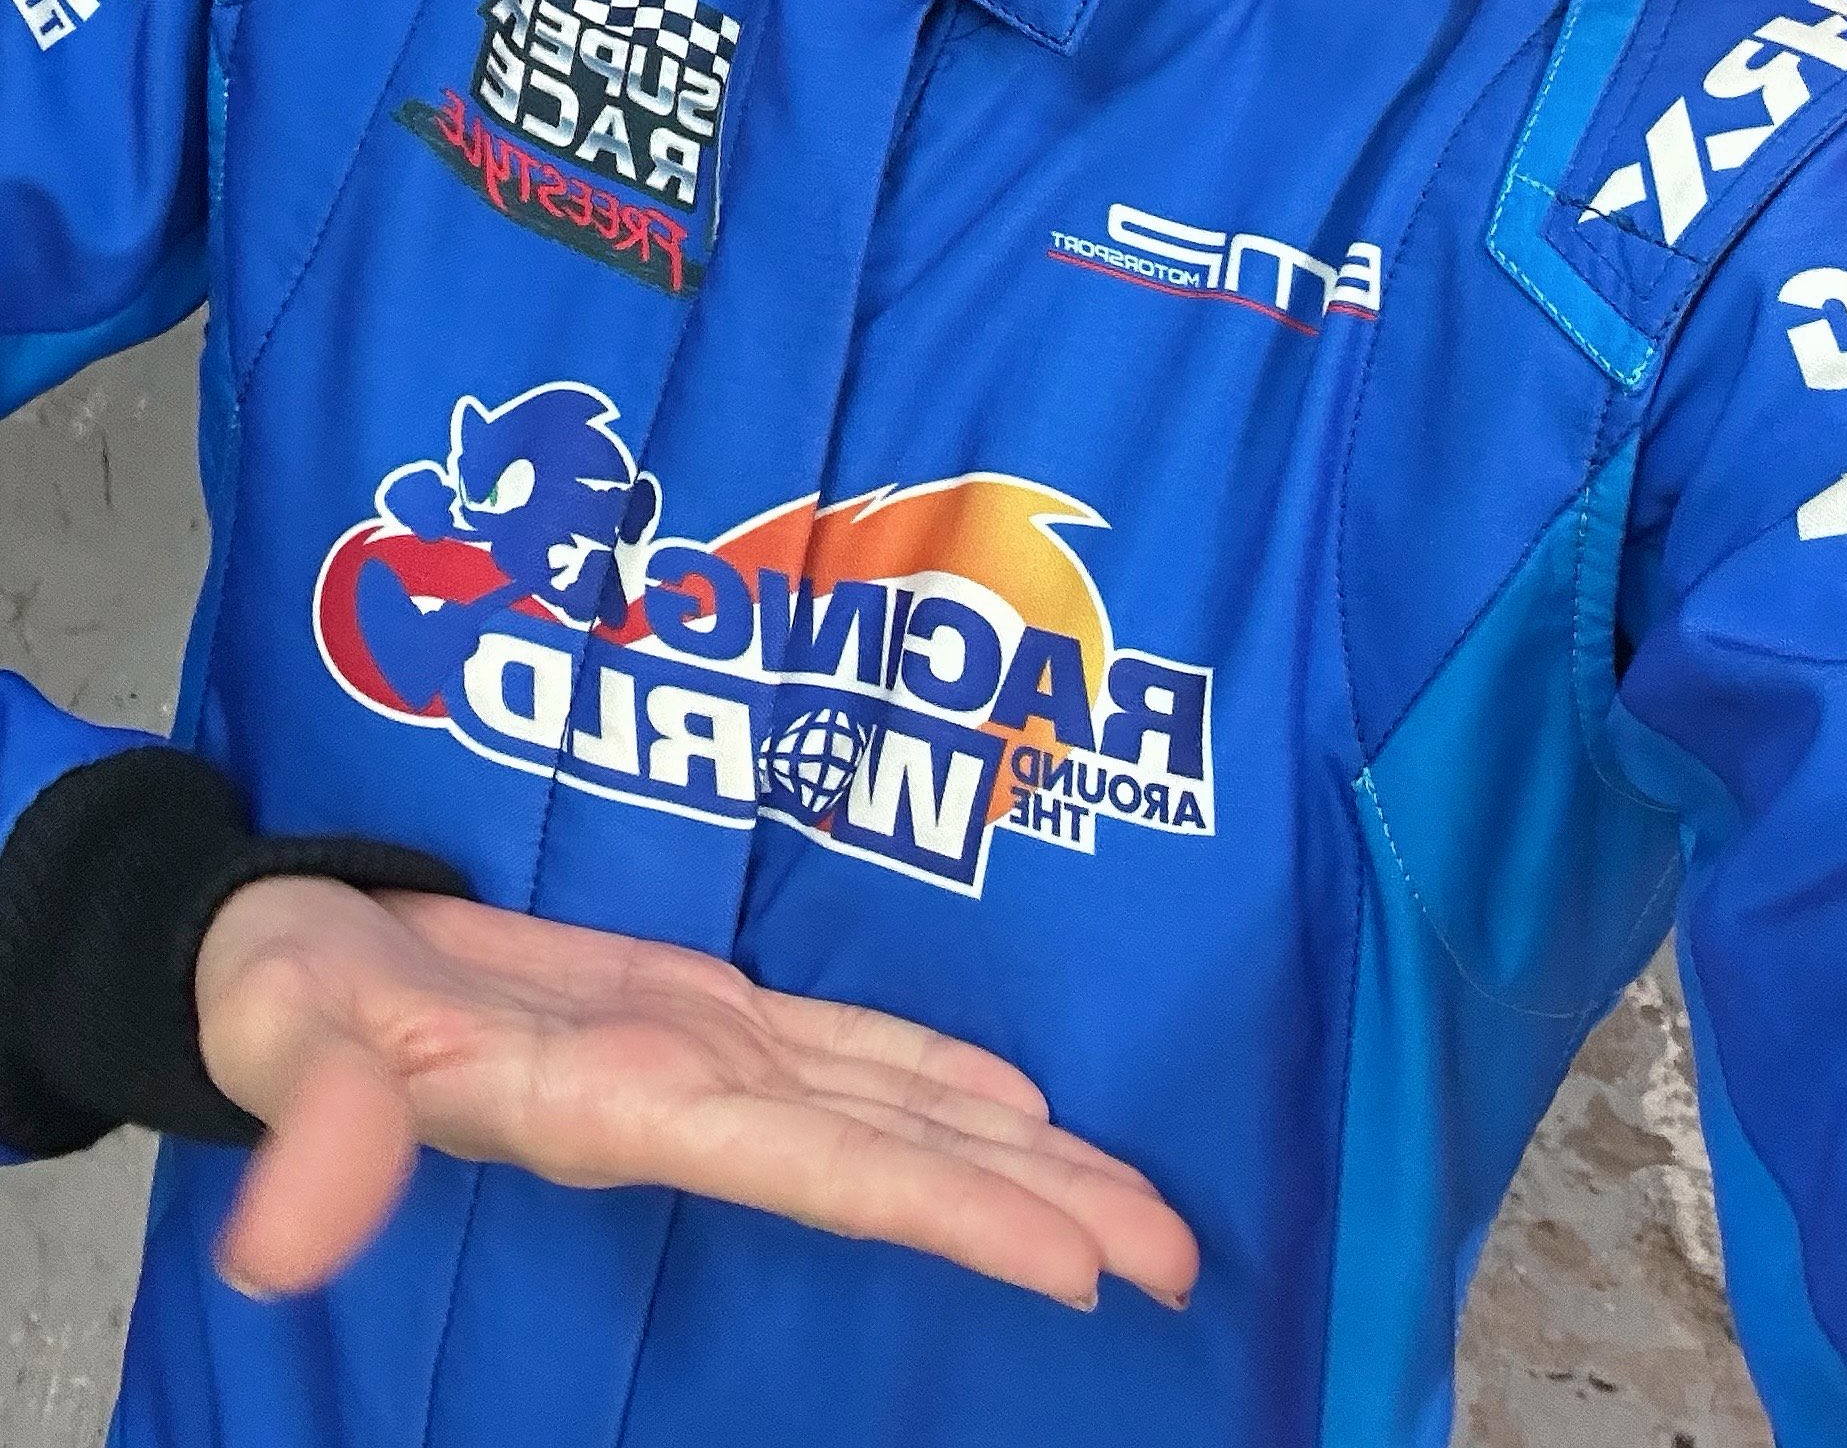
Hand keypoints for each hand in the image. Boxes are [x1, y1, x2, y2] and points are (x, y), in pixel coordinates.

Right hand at [192, 876, 1197, 1312]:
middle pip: (898, 1160)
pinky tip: (1020, 1104)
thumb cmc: (289, 997)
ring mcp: (704, 1059)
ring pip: (894, 1110)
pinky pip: (846, 1048)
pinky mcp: (696, 1010)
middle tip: (1182, 1254)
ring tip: (1142, 1202)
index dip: (952, 1215)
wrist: (287, 963)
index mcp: (623, 1111)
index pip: (821, 1171)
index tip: (1079, 1268)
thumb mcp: (292, 1046)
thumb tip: (279, 1251)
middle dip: (1039, 1207)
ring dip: (1021, 1156)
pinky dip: (938, 1076)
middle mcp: (694, 1101)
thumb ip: (319, 1134)